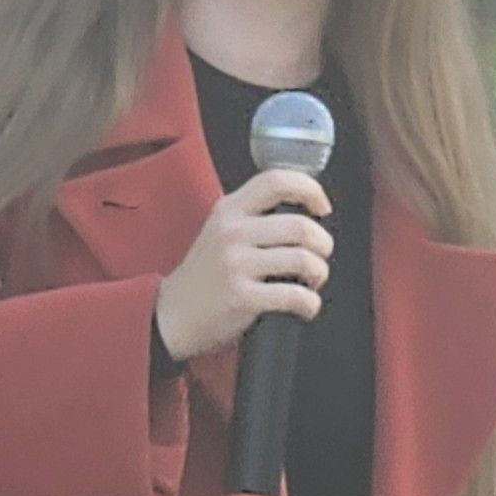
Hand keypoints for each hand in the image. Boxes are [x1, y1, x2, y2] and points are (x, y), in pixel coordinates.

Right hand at [153, 169, 332, 361]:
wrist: (173, 315)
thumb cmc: (205, 276)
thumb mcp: (220, 231)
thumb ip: (254, 216)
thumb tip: (304, 213)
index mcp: (229, 210)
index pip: (277, 180)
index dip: (310, 190)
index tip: (321, 208)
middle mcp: (232, 232)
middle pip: (301, 225)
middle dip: (323, 245)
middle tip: (318, 258)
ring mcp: (236, 264)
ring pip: (304, 260)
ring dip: (319, 274)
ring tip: (310, 283)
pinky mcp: (242, 296)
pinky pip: (296, 296)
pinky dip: (311, 304)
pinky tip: (304, 306)